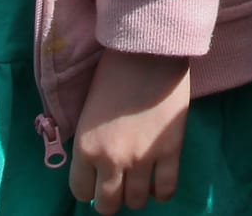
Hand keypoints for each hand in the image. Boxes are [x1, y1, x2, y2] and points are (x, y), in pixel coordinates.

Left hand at [70, 49, 191, 213]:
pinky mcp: (170, 151)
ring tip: (140, 179)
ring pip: (136, 201)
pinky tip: (160, 182)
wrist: (148, 50)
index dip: (90, 187)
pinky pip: (166, 190)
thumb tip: (100, 165)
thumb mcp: (89, 113)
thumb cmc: (115, 73)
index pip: (80, 192)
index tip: (98, 178)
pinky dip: (162, 192)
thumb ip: (92, 142)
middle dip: (112, 198)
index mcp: (85, 148)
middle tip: (119, 182)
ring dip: (137, 194)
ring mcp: (142, 158)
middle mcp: (110, 160)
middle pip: (108, 205)